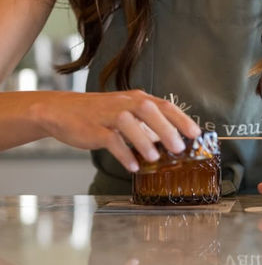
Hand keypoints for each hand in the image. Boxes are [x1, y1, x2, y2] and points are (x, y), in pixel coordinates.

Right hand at [32, 90, 201, 171]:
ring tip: (154, 157)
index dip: (182, 119)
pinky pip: (110, 139)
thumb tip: (170, 143)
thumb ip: (148, 128)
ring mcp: (108, 114)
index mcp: (137, 99)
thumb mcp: (128, 116)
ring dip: (143, 140)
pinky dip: (123, 153)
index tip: (196, 133)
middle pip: (149, 110)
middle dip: (166, 129)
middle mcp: (125, 103)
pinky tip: (132, 165)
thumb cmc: (100, 115)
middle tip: (179, 148)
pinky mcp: (93, 128)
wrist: (62, 111)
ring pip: (129, 122)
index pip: (164, 105)